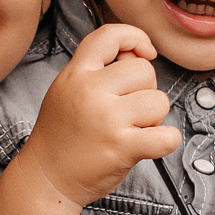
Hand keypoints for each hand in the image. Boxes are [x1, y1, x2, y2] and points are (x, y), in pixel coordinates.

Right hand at [25, 23, 181, 207]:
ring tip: (132, 128)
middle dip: (144, 90)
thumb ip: (98, 70)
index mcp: (76, 74)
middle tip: (127, 110)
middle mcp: (91, 92)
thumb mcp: (67, 90)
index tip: (145, 51)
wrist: (46, 178)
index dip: (134, 37)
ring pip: (159, 101)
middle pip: (144, 70)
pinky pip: (167, 136)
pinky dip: (167, 141)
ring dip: (154, 117)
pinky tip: (152, 143)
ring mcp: (108, 119)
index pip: (109, 35)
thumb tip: (138, 55)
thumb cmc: (61, 136)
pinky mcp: (123, 147)